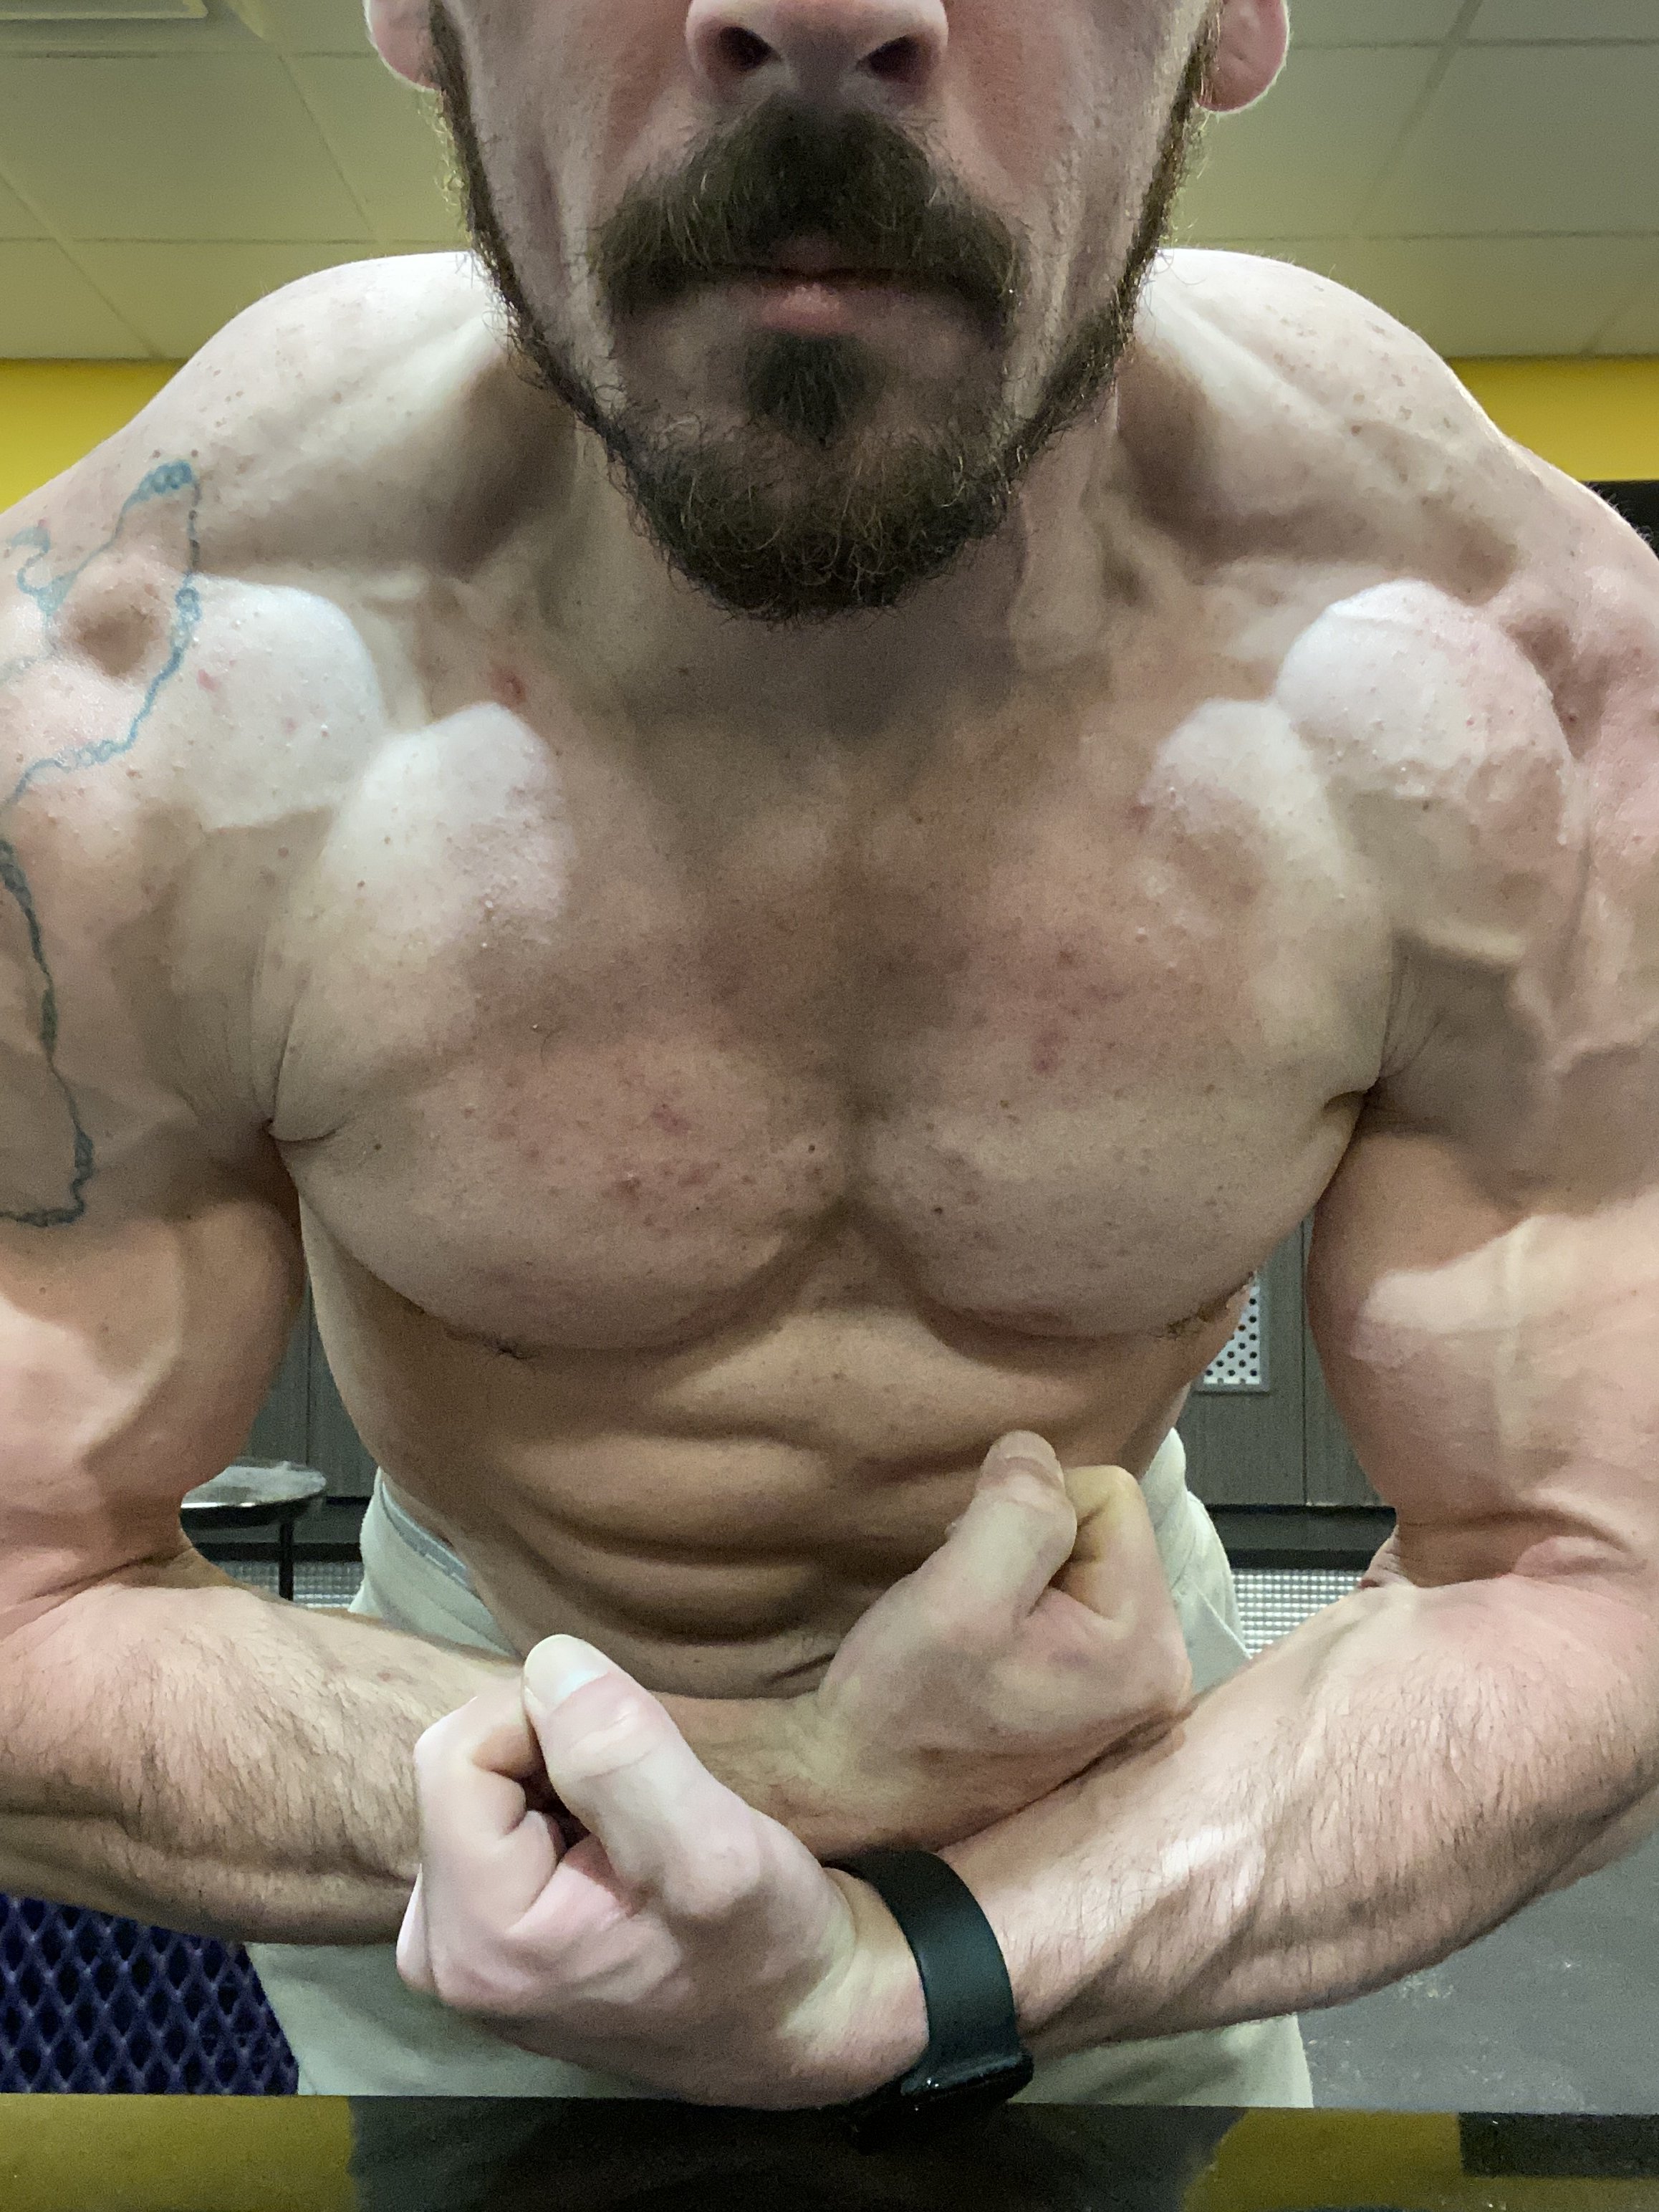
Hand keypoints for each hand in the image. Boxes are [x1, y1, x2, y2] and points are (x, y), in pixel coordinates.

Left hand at [397, 1638, 926, 2104]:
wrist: (807, 2022)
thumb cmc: (774, 1952)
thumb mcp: (718, 1853)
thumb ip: (622, 1756)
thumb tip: (550, 1660)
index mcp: (477, 1943)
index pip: (459, 1751)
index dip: (553, 1718)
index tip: (643, 1755)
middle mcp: (447, 1951)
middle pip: (463, 1763)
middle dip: (557, 1744)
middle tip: (651, 1789)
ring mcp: (469, 1942)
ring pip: (485, 1779)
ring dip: (565, 1767)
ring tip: (644, 1815)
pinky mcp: (497, 1930)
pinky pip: (502, 1811)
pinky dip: (565, 1795)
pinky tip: (627, 1836)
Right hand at [802, 1433, 1194, 1851]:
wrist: (855, 1791)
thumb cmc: (902, 1709)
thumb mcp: (957, 1597)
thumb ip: (1017, 1509)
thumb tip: (1035, 1452)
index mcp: (1148, 1650)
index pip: (1108, 1495)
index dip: (1028, 1511)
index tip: (976, 1572)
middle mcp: (1160, 1672)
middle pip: (1099, 1526)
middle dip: (1023, 1543)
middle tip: (968, 1603)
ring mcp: (1128, 1688)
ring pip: (1074, 1558)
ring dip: (1013, 1572)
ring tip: (971, 1629)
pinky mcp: (1092, 1694)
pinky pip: (1064, 1598)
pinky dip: (1013, 1604)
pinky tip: (980, 1646)